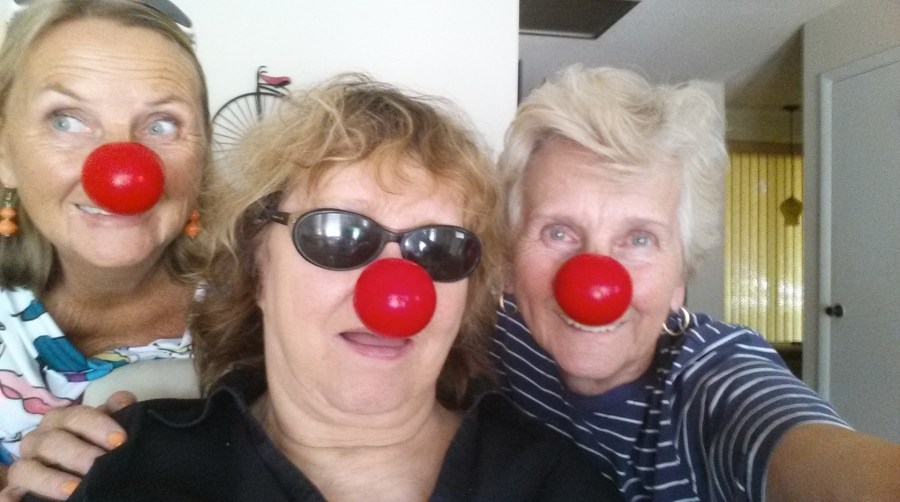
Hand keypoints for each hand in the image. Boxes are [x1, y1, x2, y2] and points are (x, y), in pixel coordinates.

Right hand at [0, 391, 135, 500]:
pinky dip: (11, 499)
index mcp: (62, 422)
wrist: (80, 474)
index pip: (76, 416)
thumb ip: (117, 415)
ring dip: (49, 479)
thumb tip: (125, 401)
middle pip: (51, 441)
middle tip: (99, 464)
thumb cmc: (95, 448)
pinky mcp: (15, 491)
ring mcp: (25, 467)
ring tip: (74, 490)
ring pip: (25, 469)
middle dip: (77, 453)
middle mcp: (39, 441)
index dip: (97, 425)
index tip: (120, 441)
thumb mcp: (106, 432)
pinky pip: (6, 495)